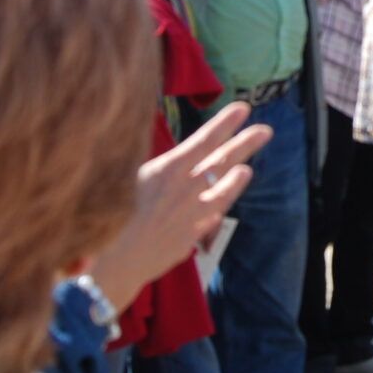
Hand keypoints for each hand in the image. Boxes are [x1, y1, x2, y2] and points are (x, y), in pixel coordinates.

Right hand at [86, 104, 272, 311]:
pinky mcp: (189, 239)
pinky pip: (208, 221)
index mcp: (168, 169)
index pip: (204, 140)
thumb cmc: (107, 215)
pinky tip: (218, 211)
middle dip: (244, 143)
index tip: (243, 109)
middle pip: (221, 162)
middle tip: (265, 131)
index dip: (225, 124)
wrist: (113, 263)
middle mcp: (186, 190)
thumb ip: (150, 166)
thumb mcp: (123, 176)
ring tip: (247, 169)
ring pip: (222, 193)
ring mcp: (192, 216)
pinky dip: (215, 212)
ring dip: (236, 180)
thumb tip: (166, 155)